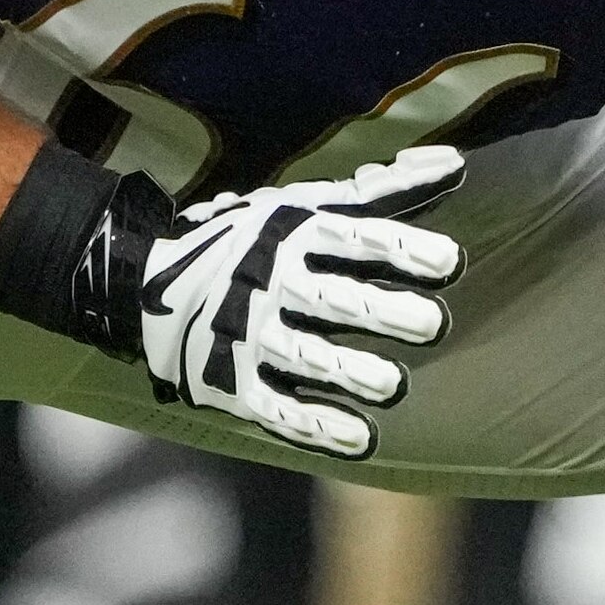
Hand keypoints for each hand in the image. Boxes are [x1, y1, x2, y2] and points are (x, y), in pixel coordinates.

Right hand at [138, 146, 464, 458]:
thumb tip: (455, 165)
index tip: (449, 261)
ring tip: (392, 385)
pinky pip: (277, 409)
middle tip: (432, 324)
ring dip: (349, 373)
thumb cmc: (255, 241)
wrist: (149, 286)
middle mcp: (275, 283)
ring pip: (306, 358)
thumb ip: (382, 194)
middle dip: (382, 312)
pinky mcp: (234, 384)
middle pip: (335, 301)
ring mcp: (251, 336)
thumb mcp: (308, 207)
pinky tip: (360, 440)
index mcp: (297, 236)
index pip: (355, 239)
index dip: (402, 248)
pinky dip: (316, 426)